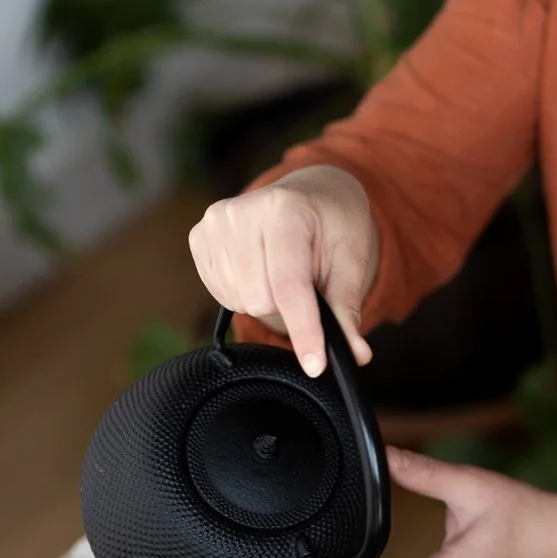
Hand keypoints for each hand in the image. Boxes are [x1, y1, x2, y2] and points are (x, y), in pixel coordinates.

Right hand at [188, 164, 378, 374]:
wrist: (312, 191)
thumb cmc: (333, 224)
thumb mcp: (350, 261)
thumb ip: (346, 309)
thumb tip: (357, 355)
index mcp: (285, 210)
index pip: (289, 286)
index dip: (304, 330)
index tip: (315, 366)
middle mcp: (242, 211)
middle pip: (261, 300)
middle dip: (287, 306)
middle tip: (305, 282)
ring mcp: (215, 222)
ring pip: (240, 301)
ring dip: (265, 300)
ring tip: (283, 271)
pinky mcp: (199, 235)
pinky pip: (221, 293)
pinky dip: (244, 292)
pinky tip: (260, 269)